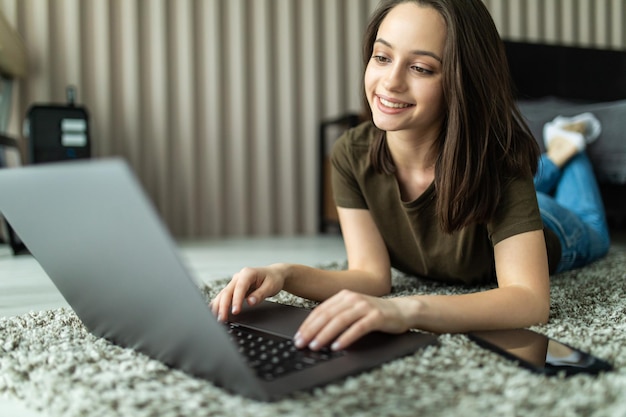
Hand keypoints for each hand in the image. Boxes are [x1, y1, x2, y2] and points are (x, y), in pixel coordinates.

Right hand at [210, 264, 287, 321]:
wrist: (274, 274)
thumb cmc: (273, 279)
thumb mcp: (271, 286)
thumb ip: (260, 294)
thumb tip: (250, 302)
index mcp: (248, 273)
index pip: (239, 287)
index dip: (236, 300)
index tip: (235, 311)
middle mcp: (239, 277)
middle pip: (227, 291)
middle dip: (223, 306)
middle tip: (222, 319)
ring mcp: (235, 282)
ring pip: (223, 294)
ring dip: (219, 306)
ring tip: (218, 318)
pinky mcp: (234, 288)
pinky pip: (224, 296)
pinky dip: (219, 304)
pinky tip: (214, 311)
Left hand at [293, 290, 416, 350]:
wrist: (402, 310)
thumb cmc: (375, 314)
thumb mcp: (353, 311)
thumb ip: (337, 316)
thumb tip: (314, 332)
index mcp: (344, 296)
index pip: (321, 310)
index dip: (307, 324)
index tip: (298, 337)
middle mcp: (353, 298)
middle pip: (327, 315)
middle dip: (311, 330)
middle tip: (301, 343)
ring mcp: (365, 306)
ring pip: (340, 321)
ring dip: (325, 334)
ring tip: (315, 346)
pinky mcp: (376, 317)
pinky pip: (358, 328)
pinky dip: (346, 338)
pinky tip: (337, 346)